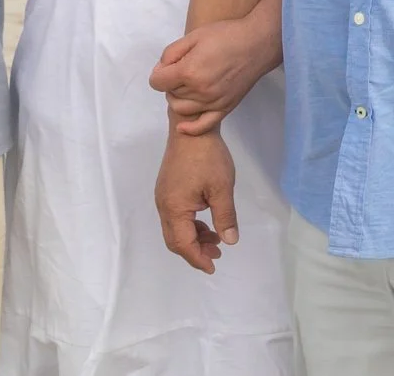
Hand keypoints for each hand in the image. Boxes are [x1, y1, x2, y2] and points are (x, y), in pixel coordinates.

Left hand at [149, 16, 278, 136]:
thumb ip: (171, 53)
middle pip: (170, 93)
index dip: (159, 72)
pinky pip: (203, 125)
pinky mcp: (225, 108)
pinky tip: (182, 126)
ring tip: (187, 85)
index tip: (168, 65)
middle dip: (170, 82)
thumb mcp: (193, 36)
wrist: (257, 44)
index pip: (157, 82)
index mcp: (189, 71)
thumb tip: (161, 70)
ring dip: (178, 98)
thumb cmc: (225, 35)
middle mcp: (199, 91)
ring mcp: (213, 102)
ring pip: (181, 109)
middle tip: (181, 68)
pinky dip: (190, 129)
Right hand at [155, 127, 239, 273]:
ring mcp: (163, 195)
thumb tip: (230, 241)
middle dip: (195, 250)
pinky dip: (189, 224)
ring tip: (215, 237)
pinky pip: (175, 216)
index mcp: (174, 208)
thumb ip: (225, 217)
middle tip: (216, 253)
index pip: (183, 244)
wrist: (192, 128)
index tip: (213, 267)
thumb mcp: (221, 188)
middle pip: (174, 239)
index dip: (198, 259)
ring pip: (174, 228)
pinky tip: (206, 220)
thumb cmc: (208, 157)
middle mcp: (164, 205)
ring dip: (193, 237)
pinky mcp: (167, 187)